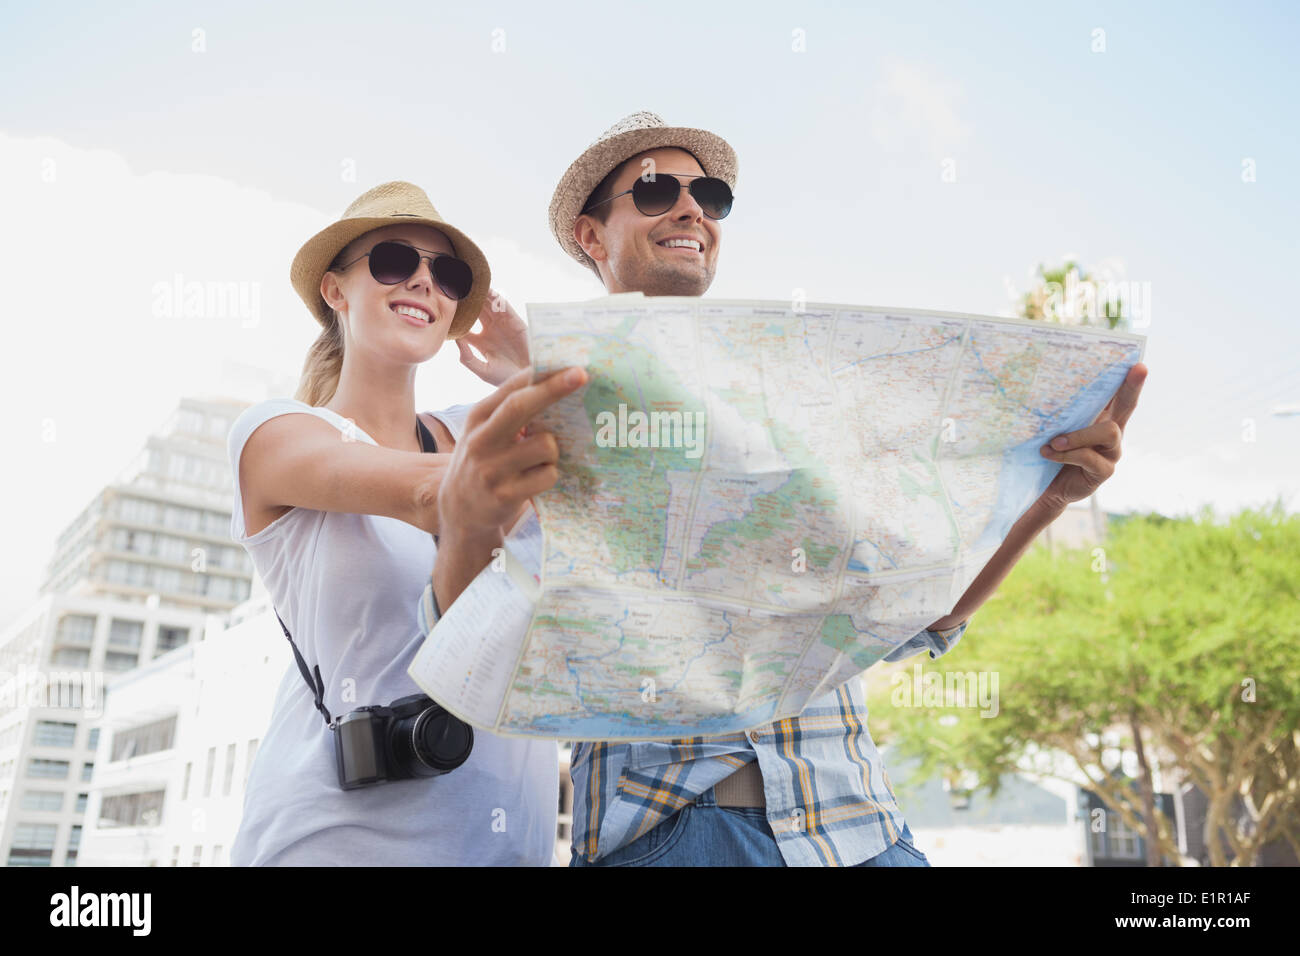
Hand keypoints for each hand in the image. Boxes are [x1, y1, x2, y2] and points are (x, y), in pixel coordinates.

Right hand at [437, 364, 587, 540]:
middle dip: (554, 389)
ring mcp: (493, 468)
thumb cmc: (482, 459)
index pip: (512, 388)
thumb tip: (554, 381)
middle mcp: (481, 439)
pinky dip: (550, 474)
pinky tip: (535, 478)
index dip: (543, 375)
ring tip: (540, 459)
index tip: (571, 364)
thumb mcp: (484, 429)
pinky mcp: (506, 494)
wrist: (459, 508)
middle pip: (521, 406)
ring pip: (545, 445)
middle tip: (581, 375)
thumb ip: (510, 408)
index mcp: (478, 416)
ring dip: (553, 450)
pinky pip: (548, 475)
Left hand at [456, 288, 530, 386]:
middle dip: (466, 300)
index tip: (443, 307)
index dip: (455, 316)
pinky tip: (486, 290)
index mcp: (479, 341)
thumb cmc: (506, 378)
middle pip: (474, 310)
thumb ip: (467, 358)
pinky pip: (504, 306)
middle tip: (454, 288)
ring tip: (468, 284)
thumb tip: (455, 340)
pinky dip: (496, 297)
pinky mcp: (514, 321)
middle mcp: (489, 330)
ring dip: (479, 295)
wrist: (529, 378)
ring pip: (487, 305)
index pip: (464, 324)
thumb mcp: (483, 371)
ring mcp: (502, 324)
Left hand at [1036, 362, 1147, 510]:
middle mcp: (1112, 433)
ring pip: (1108, 432)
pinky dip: (1066, 454)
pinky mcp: (1104, 471)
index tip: (1138, 361)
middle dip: (1133, 387)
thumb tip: (1051, 384)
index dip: (1129, 378)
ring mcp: (1111, 452)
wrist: (1046, 488)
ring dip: (1078, 435)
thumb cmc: (1051, 453)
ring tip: (1053, 441)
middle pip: (1128, 406)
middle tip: (1139, 369)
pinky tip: (1048, 453)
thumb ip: (1062, 413)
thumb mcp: (1055, 429)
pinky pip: (1088, 456)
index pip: (1117, 394)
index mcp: (1102, 418)